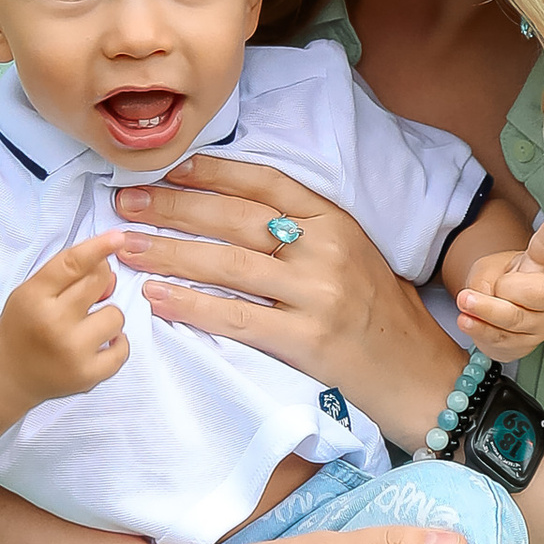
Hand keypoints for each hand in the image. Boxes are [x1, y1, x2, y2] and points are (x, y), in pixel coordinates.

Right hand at [0, 234, 127, 412]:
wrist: (5, 376)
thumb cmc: (23, 327)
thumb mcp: (31, 292)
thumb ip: (67, 276)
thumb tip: (110, 273)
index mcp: (33, 297)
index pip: (72, 264)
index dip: (98, 247)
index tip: (118, 237)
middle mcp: (52, 323)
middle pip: (99, 282)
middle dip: (98, 283)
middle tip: (81, 299)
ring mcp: (71, 352)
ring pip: (116, 315)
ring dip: (106, 318)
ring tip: (84, 328)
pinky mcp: (87, 376)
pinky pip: (123, 349)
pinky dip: (116, 344)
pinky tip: (96, 345)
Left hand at [113, 155, 463, 449]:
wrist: (419, 374)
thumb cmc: (380, 314)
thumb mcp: (353, 253)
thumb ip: (304, 230)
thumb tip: (230, 209)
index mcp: (336, 222)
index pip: (265, 182)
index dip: (211, 172)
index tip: (165, 169)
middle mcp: (327, 250)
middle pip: (235, 219)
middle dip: (172, 208)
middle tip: (124, 203)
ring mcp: (318, 295)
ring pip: (227, 266)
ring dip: (168, 254)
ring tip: (125, 248)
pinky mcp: (307, 341)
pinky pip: (236, 319)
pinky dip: (191, 307)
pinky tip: (157, 298)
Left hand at [456, 205, 543, 361]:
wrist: (501, 314)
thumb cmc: (501, 282)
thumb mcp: (489, 269)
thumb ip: (486, 279)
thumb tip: (482, 302)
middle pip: (534, 293)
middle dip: (503, 290)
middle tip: (472, 290)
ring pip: (514, 319)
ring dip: (485, 310)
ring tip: (463, 301)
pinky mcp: (529, 344)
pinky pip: (504, 338)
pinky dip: (480, 330)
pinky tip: (466, 321)